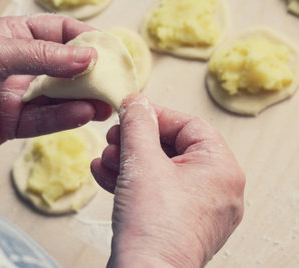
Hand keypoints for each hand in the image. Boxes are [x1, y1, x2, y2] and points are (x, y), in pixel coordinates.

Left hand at [0, 14, 111, 160]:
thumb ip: (41, 57)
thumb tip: (86, 58)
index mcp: (12, 37)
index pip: (57, 33)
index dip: (84, 39)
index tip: (108, 49)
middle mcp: (18, 66)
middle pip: (63, 67)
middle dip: (90, 73)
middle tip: (116, 81)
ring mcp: (16, 95)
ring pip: (57, 96)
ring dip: (83, 99)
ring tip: (107, 102)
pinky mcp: (11, 124)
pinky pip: (43, 120)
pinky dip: (64, 118)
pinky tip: (84, 114)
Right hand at [91, 94, 244, 267]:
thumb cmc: (153, 223)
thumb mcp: (141, 161)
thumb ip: (138, 124)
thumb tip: (136, 101)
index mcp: (220, 168)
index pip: (188, 125)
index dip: (155, 115)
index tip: (129, 111)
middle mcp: (217, 189)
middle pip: (172, 148)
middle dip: (135, 142)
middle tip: (113, 137)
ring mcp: (199, 209)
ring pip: (160, 171)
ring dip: (128, 161)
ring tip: (104, 158)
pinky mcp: (180, 223)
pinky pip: (157, 192)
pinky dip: (131, 182)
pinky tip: (104, 174)